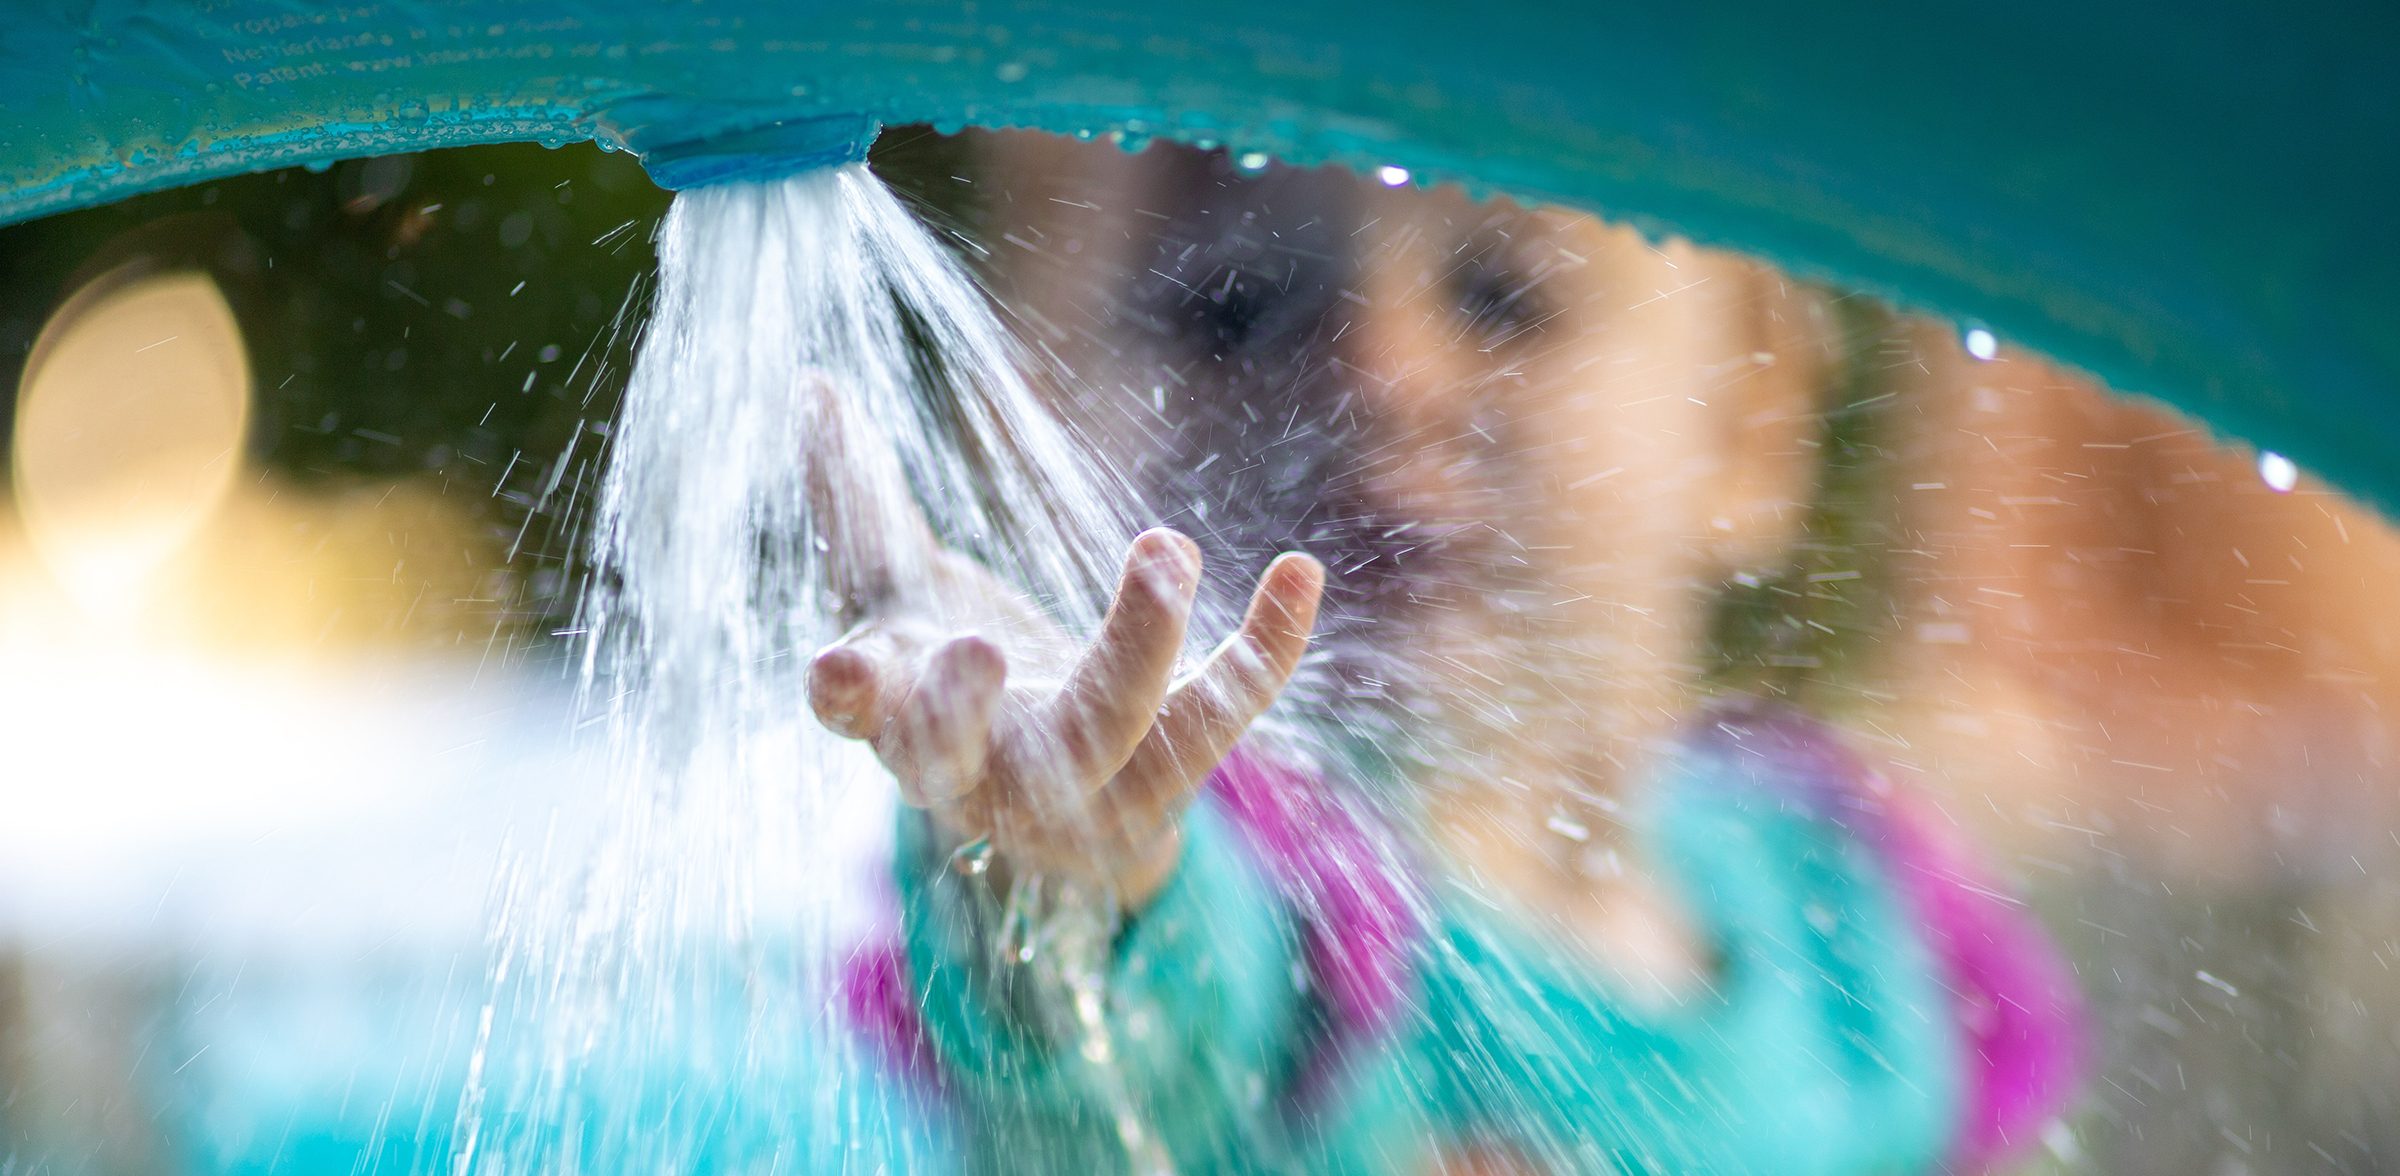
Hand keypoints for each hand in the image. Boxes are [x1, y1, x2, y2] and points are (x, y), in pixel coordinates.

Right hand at [808, 527, 1323, 906]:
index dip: (849, 699)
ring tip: (1162, 546)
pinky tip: (1301, 570)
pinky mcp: (1172, 776)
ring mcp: (1085, 789)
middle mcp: (989, 773)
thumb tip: (814, 384)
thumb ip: (854, 500)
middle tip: (981, 645)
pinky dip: (1268, 648)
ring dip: (1138, 646)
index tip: (838, 667)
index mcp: (906, 725)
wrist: (1057, 810)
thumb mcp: (898, 597)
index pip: (867, 720)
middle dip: (972, 709)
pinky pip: (1225, 716)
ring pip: (1112, 734)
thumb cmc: (957, 683)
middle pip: (976, 755)